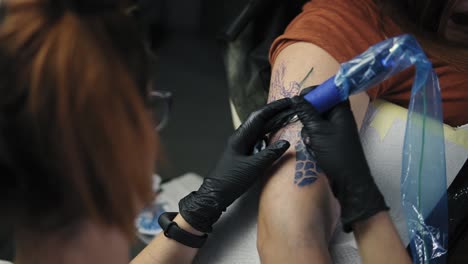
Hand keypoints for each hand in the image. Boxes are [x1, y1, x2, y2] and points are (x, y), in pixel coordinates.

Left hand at [179, 98, 291, 232]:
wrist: (215, 194)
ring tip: (289, 118)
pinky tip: (278, 137)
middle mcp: (240, 138)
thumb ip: (270, 154)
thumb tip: (286, 143)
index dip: (274, 108)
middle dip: (276, 113)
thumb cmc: (231, 180)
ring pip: (260, 130)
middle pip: (260, 120)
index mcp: (240, 137)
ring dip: (273, 123)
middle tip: (293, 107)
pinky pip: (259, 140)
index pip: (259, 116)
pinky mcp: (244, 154)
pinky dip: (270, 136)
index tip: (288, 102)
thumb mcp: (253, 167)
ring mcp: (242, 145)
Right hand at [293, 97, 387, 231]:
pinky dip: (312, 138)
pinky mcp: (331, 140)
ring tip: (310, 141)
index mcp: (341, 110)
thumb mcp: (317, 131)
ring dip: (309, 129)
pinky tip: (312, 147)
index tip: (298, 99)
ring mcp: (336, 129)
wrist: (348, 181)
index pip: (328, 91)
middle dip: (308, 114)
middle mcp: (340, 117)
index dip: (314, 92)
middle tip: (304, 124)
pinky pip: (317, 132)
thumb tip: (296, 98)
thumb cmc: (336, 153)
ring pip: (315, 120)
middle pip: (320, 106)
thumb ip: (306, 112)